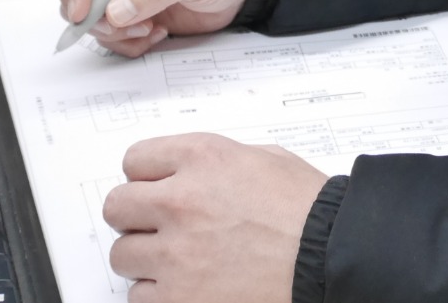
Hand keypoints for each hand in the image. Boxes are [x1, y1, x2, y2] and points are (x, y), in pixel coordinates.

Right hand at [49, 0, 249, 56]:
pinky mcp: (128, 10)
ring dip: (112, 30)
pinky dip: (125, 41)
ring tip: (149, 29)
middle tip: (119, 26)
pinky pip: (107, 31)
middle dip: (88, 11)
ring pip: (86, 12)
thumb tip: (117, 11)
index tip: (83, 11)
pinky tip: (155, 33)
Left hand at [104, 134, 328, 302]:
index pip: (134, 160)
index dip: (146, 176)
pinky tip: (186, 285)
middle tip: (157, 225)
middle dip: (135, 216)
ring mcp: (176, 254)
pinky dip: (157, 294)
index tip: (154, 187)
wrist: (329, 258)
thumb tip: (192, 172)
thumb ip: (219, 161)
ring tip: (178, 260)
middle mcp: (181, 202)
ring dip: (145, 258)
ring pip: (122, 255)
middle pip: (117, 206)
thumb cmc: (309, 211)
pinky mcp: (178, 298)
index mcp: (203, 158)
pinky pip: (137, 296)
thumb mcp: (267, 159)